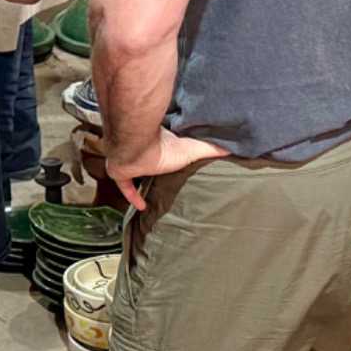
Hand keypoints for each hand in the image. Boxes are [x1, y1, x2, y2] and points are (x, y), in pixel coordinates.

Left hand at [106, 128, 228, 211]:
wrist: (135, 147)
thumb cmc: (163, 146)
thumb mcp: (191, 148)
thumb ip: (210, 148)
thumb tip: (230, 148)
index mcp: (159, 143)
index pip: (162, 148)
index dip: (166, 155)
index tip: (173, 162)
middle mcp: (142, 150)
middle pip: (146, 159)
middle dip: (152, 166)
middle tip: (162, 179)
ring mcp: (129, 161)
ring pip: (133, 169)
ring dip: (140, 178)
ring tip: (151, 190)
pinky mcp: (120, 172)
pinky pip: (124, 185)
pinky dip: (132, 195)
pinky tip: (142, 207)